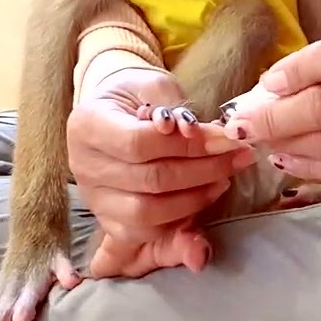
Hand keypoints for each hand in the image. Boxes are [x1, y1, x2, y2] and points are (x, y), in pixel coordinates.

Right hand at [67, 67, 253, 249]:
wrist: (116, 112)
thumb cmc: (137, 95)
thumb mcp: (155, 86)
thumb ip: (174, 108)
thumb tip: (196, 133)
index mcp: (87, 126)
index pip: (138, 144)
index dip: (186, 146)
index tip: (224, 139)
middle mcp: (84, 166)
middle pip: (149, 181)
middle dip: (202, 171)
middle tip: (237, 157)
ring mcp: (94, 198)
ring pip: (148, 214)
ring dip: (195, 199)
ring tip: (223, 178)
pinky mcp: (109, 220)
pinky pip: (146, 233)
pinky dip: (180, 220)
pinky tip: (204, 197)